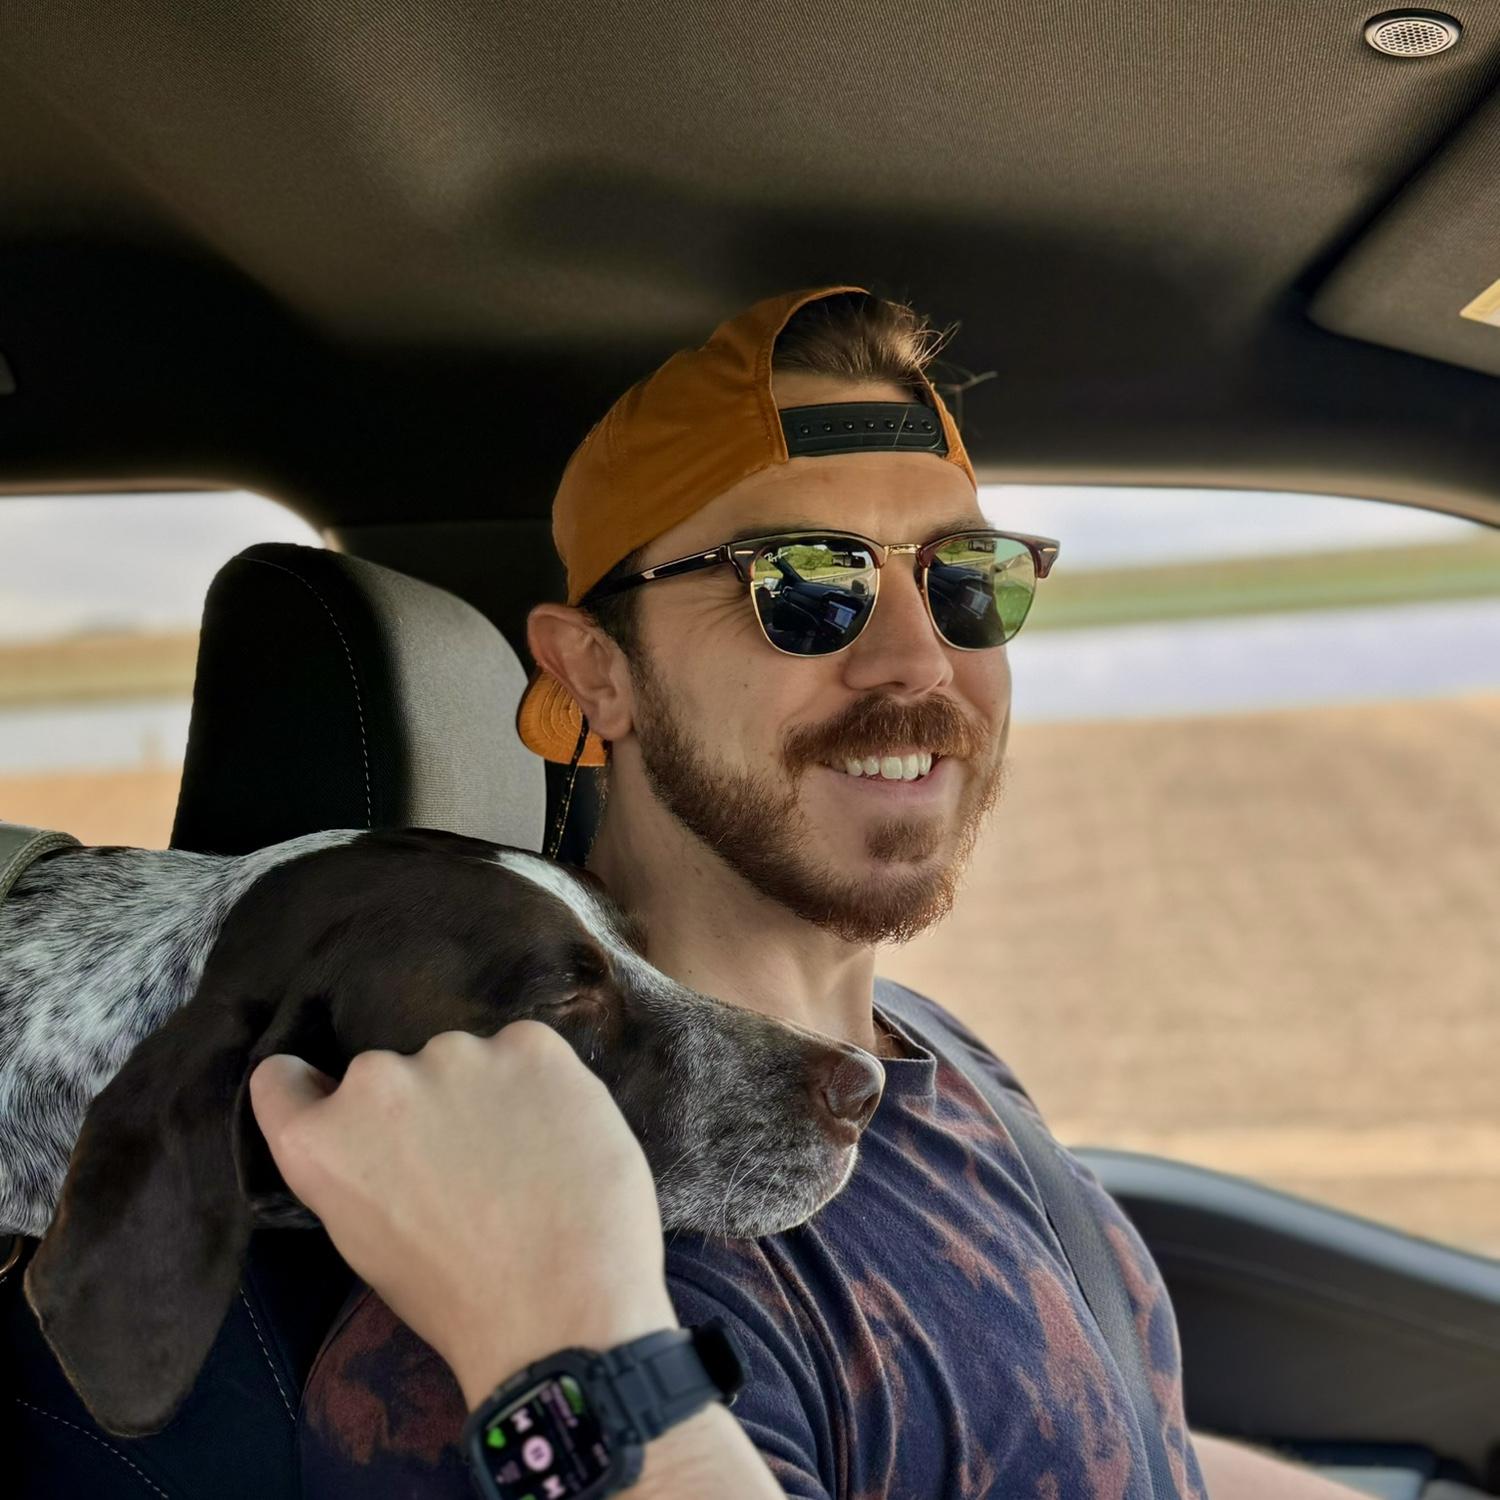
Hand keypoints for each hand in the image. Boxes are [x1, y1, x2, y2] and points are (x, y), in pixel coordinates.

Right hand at [248, 1022, 679, 1407]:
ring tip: (529, 1158)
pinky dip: (542, 1086)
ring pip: (466, 1062)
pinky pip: (527, 1054)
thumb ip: (358, 1172)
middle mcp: (376, 1080)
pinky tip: (564, 1136)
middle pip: (391, 1076)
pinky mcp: (530, 1044)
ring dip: (485, 1092)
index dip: (310, 1092)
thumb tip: (382, 1143)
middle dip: (421, 1108)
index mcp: (322, 1142)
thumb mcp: (372, 1244)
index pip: (282, 1081)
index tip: (334, 1102)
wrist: (563, 1309)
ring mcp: (456, 1054)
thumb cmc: (460, 1300)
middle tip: (467, 1164)